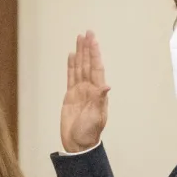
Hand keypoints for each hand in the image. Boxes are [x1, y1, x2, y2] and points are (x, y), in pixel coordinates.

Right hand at [60, 31, 110, 152]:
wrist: (77, 144)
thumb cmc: (89, 133)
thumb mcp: (97, 118)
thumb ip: (100, 101)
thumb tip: (106, 86)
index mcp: (97, 92)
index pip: (96, 68)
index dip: (94, 53)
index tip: (93, 40)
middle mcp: (89, 88)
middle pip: (88, 63)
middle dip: (88, 48)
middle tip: (87, 32)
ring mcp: (80, 91)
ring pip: (79, 67)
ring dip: (80, 53)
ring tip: (79, 39)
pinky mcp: (70, 95)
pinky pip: (70, 76)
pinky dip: (71, 65)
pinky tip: (72, 56)